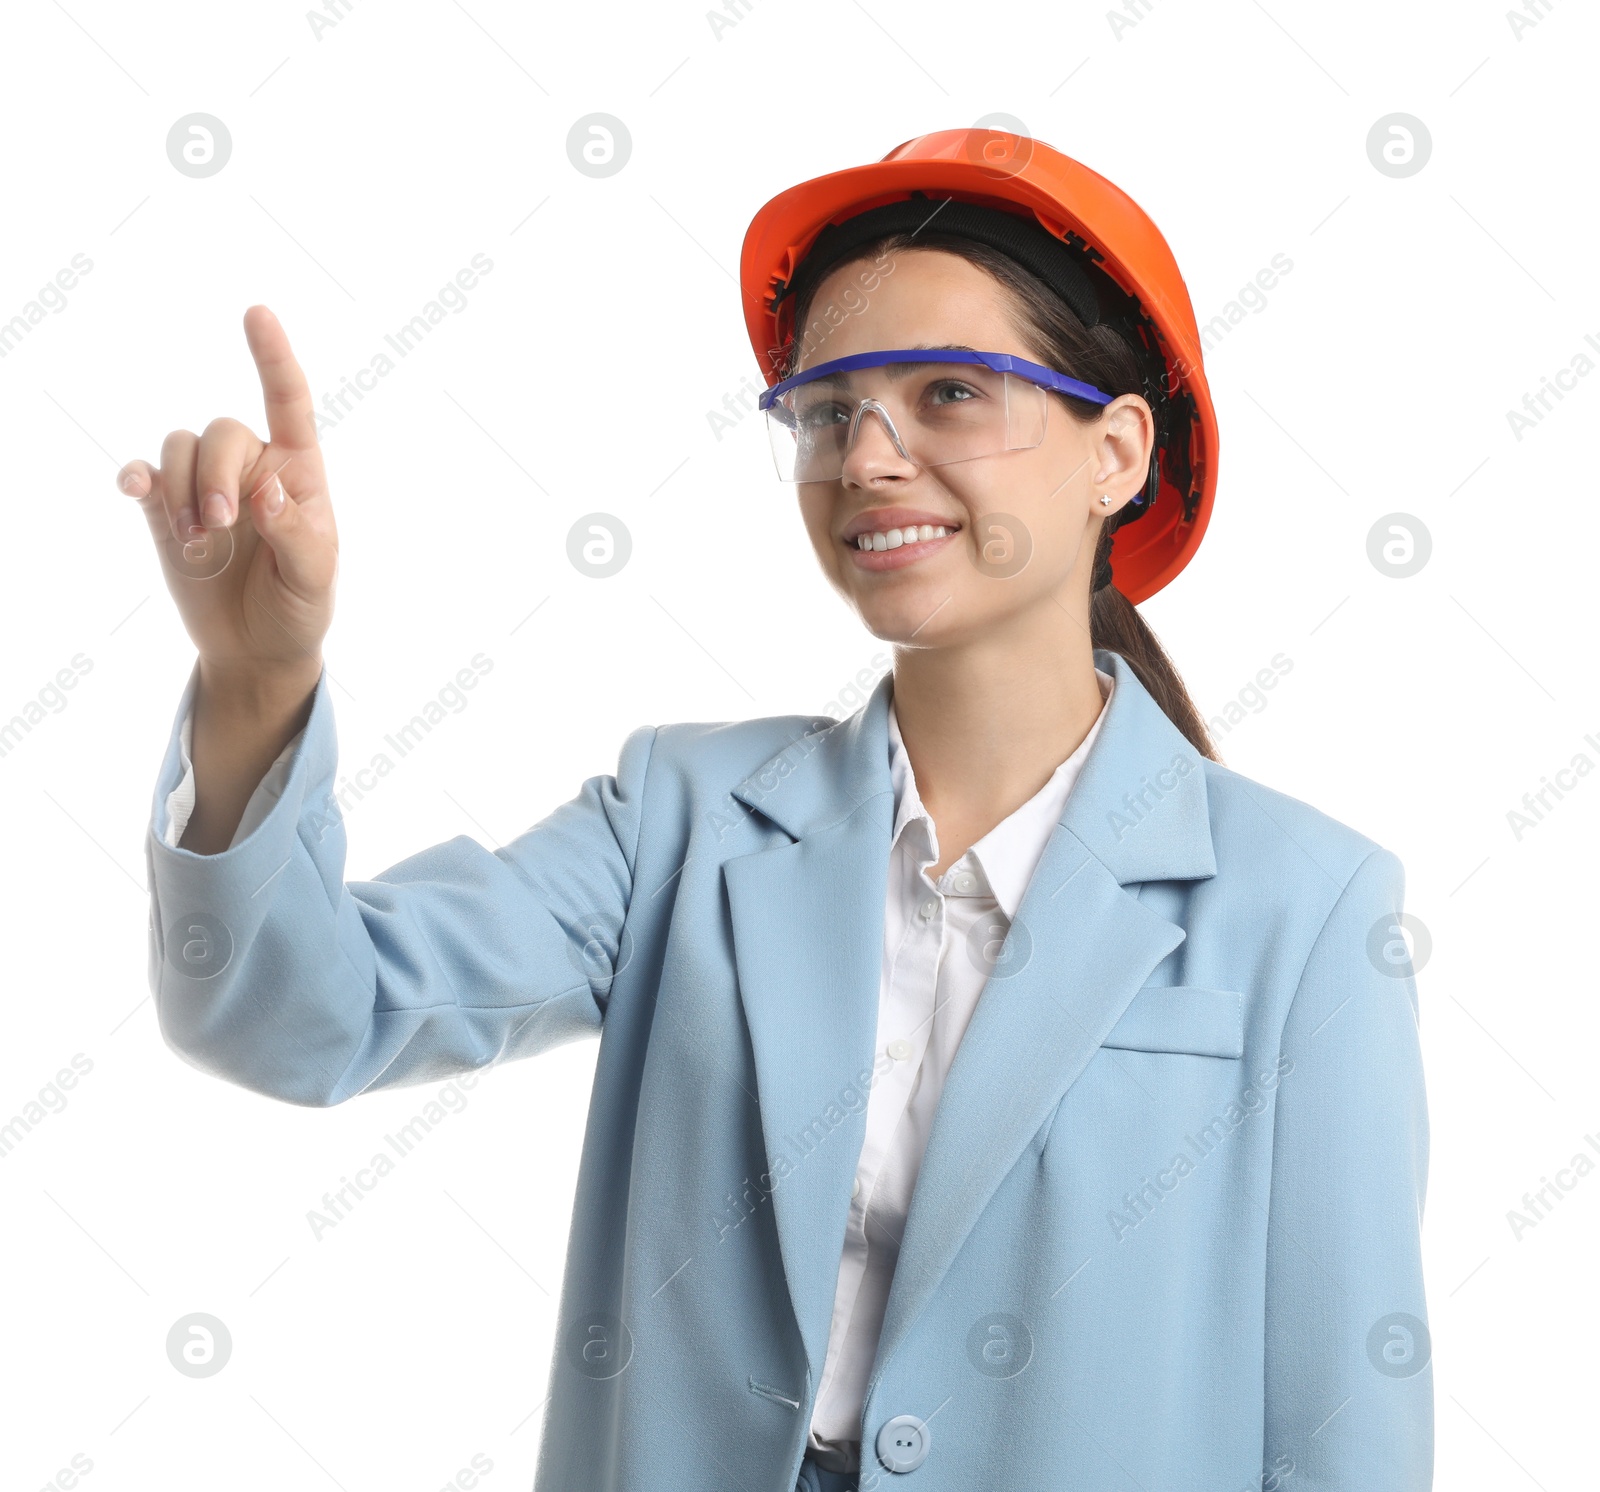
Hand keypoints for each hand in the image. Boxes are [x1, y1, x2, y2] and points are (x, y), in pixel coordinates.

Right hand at [120, 305, 336, 687]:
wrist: (258, 647)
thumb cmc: (299, 606)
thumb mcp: (314, 577)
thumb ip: (295, 532)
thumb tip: (265, 489)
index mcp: (298, 471)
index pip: (289, 403)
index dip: (274, 357)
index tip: (256, 313)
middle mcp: (251, 467)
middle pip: (223, 431)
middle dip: (216, 474)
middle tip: (221, 525)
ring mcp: (206, 486)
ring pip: (181, 448)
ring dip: (182, 487)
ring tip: (195, 539)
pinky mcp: (167, 511)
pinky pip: (145, 474)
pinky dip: (138, 477)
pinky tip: (136, 491)